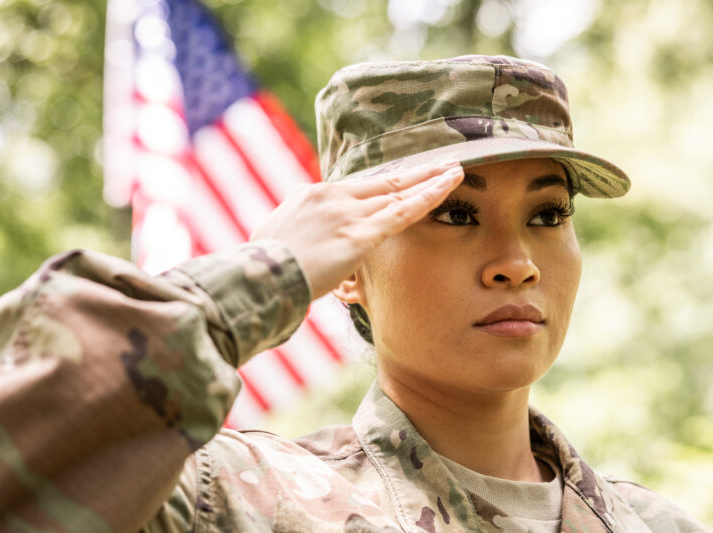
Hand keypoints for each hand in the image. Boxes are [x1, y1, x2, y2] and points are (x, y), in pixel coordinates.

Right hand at [251, 162, 464, 298]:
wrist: (257, 277)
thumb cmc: (260, 266)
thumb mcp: (272, 235)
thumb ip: (292, 226)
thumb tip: (292, 231)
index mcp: (310, 194)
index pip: (356, 188)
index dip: (384, 184)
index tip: (403, 179)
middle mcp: (331, 196)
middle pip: (382, 181)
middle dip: (415, 172)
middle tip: (442, 162)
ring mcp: (346, 213)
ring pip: (397, 191)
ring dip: (429, 179)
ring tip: (455, 169)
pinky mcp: (359, 235)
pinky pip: (403, 211)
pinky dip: (429, 196)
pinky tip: (450, 184)